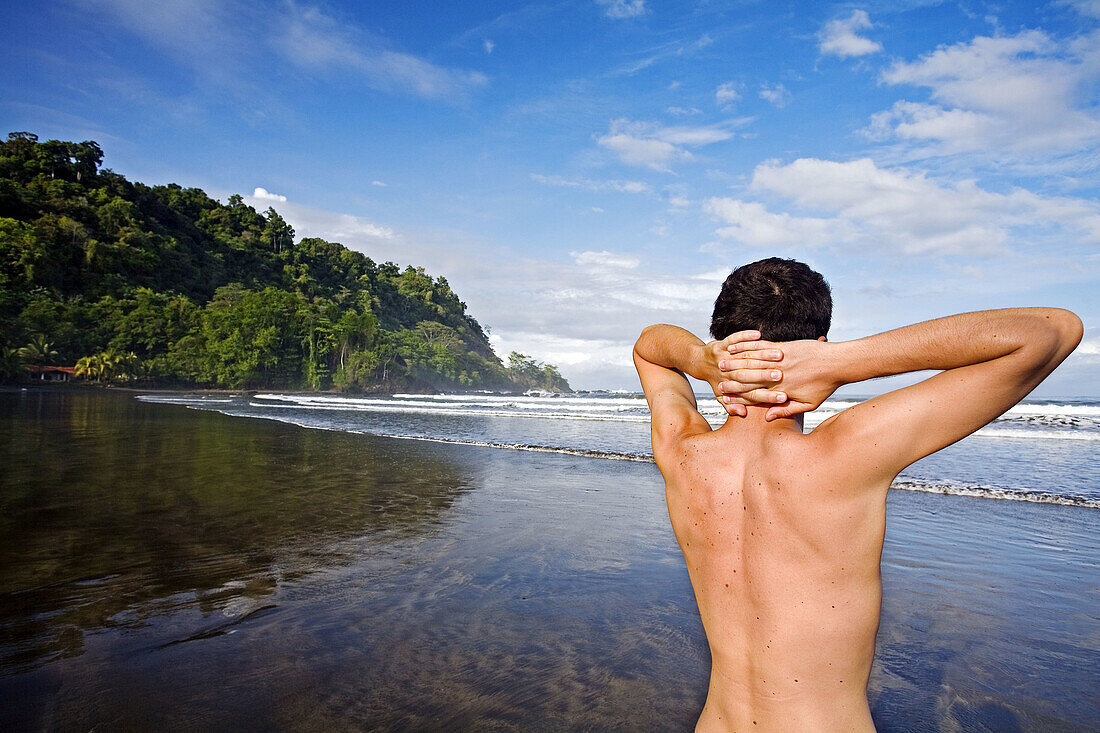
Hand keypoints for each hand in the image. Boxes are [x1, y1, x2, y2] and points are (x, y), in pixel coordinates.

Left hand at [702, 330, 786, 415]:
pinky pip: (735, 339)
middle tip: (781, 376)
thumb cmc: (716, 380)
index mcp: (730, 387)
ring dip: (762, 355)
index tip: (782, 397)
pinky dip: (745, 336)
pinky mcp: (721, 345)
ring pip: (745, 357)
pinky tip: (757, 335)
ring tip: (778, 355)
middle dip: (766, 376)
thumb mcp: (721, 397)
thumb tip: (742, 413)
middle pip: (749, 376)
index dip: (767, 397)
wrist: (698, 362)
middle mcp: (727, 374)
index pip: (751, 395)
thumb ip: (732, 407)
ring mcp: (724, 358)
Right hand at [720, 337, 838, 419]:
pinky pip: (762, 347)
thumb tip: (769, 417)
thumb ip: (787, 410)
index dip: (738, 394)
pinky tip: (737, 347)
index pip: (754, 393)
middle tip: (718, 378)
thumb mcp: (809, 404)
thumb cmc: (825, 385)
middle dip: (731, 377)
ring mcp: (781, 360)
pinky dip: (747, 347)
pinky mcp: (784, 347)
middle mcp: (779, 375)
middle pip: (750, 377)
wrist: (839, 363)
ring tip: (722, 361)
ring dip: (735, 361)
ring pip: (753, 361)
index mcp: (782, 390)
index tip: (724, 395)